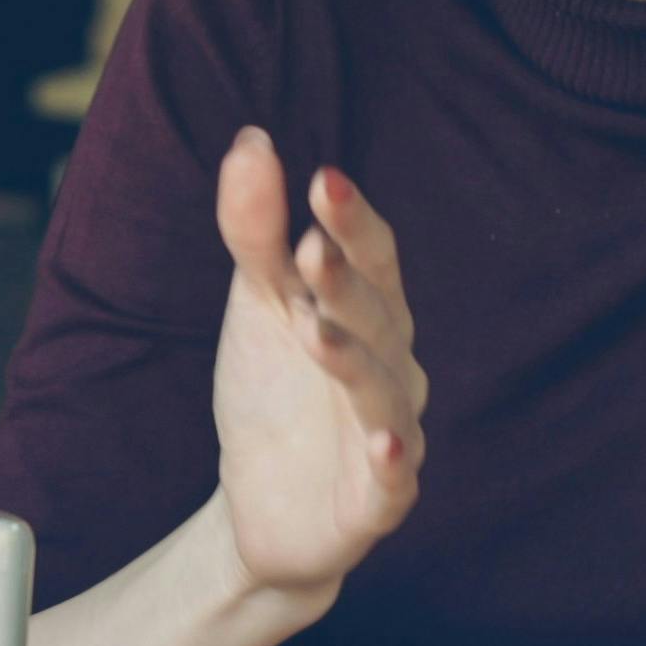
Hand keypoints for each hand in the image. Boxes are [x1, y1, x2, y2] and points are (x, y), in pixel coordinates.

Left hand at [211, 130, 428, 606]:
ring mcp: (390, 432)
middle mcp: (393, 365)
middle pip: (380, 317)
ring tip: (315, 331)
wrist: (262, 507)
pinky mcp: (377, 501)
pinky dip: (392, 460)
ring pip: (383, 392)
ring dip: (354, 361)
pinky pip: (394, 479)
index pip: (372, 256)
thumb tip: (252, 139)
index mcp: (370, 312)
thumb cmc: (274, 389)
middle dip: (347, 284)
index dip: (352, 221)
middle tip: (310, 248)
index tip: (321, 180)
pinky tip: (385, 443)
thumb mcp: (257, 306)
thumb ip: (257, 230)